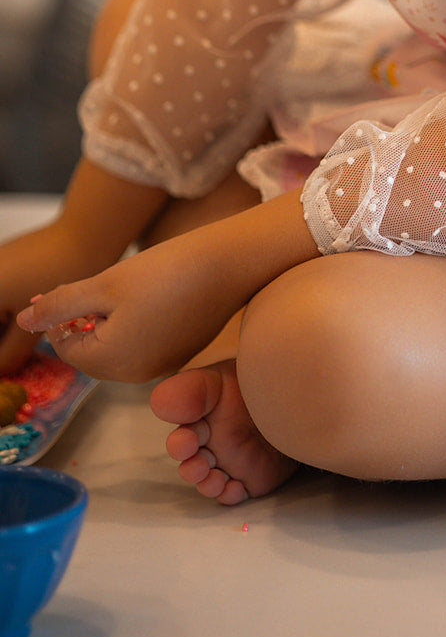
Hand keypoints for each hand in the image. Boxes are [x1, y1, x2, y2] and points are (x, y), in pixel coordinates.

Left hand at [17, 190, 318, 382]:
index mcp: (113, 362)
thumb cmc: (166, 270)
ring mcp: (163, 363)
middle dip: (85, 319)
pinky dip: (139, 319)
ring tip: (125, 282)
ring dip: (111, 318)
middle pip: (93, 349)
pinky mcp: (183, 349)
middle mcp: (137, 374)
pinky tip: (153, 289)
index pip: (67, 346)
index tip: (70, 286)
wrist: (232, 263)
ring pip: (119, 343)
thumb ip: (59, 305)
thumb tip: (22, 321)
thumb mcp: (104, 284)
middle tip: (94, 282)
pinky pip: (146, 339)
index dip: (61, 316)